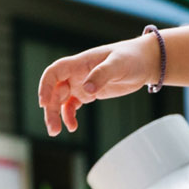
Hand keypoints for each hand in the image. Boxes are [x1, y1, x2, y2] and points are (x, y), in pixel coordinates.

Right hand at [37, 37, 158, 134]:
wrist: (144, 62)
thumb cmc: (132, 57)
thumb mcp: (119, 64)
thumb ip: (102, 74)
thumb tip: (86, 89)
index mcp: (80, 63)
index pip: (54, 72)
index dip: (45, 86)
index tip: (43, 103)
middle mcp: (77, 73)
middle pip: (55, 90)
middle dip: (50, 109)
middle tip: (53, 129)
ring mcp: (81, 83)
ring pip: (60, 100)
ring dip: (56, 115)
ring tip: (56, 131)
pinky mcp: (89, 93)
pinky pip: (72, 105)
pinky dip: (69, 116)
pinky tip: (72, 127)